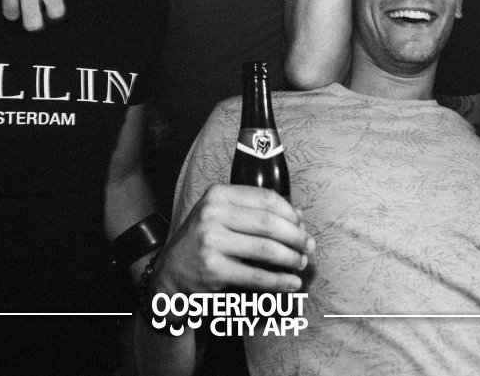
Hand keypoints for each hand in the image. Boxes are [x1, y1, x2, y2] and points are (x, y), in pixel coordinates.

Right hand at [154, 185, 315, 295]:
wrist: (170, 273)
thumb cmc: (203, 241)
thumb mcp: (222, 216)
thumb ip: (255, 212)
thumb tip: (299, 215)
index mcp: (218, 195)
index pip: (266, 198)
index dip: (290, 212)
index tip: (302, 224)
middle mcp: (212, 214)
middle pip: (269, 223)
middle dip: (295, 236)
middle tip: (308, 246)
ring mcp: (211, 241)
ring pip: (266, 249)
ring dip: (291, 258)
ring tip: (301, 264)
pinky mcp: (213, 269)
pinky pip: (256, 275)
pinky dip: (279, 281)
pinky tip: (291, 283)